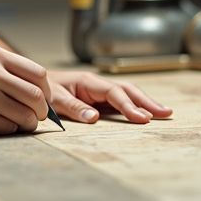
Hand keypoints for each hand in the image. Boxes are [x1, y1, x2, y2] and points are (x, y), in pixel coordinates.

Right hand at [0, 46, 50, 134]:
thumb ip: (4, 69)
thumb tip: (38, 89)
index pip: (38, 74)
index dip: (46, 91)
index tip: (44, 100)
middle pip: (36, 97)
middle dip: (41, 111)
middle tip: (37, 116)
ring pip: (25, 117)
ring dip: (27, 124)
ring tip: (19, 123)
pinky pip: (7, 129)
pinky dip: (8, 130)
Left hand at [47, 70, 172, 124]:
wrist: (33, 84)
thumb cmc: (43, 91)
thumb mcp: (54, 100)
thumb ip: (74, 109)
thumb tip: (95, 119)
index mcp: (88, 82)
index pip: (114, 93)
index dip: (129, 105)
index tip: (143, 118)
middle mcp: (97, 84)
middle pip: (128, 90)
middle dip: (147, 101)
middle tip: (166, 113)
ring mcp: (98, 91)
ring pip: (127, 94)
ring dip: (145, 103)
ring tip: (164, 113)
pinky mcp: (97, 99)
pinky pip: (119, 101)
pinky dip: (134, 106)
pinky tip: (145, 113)